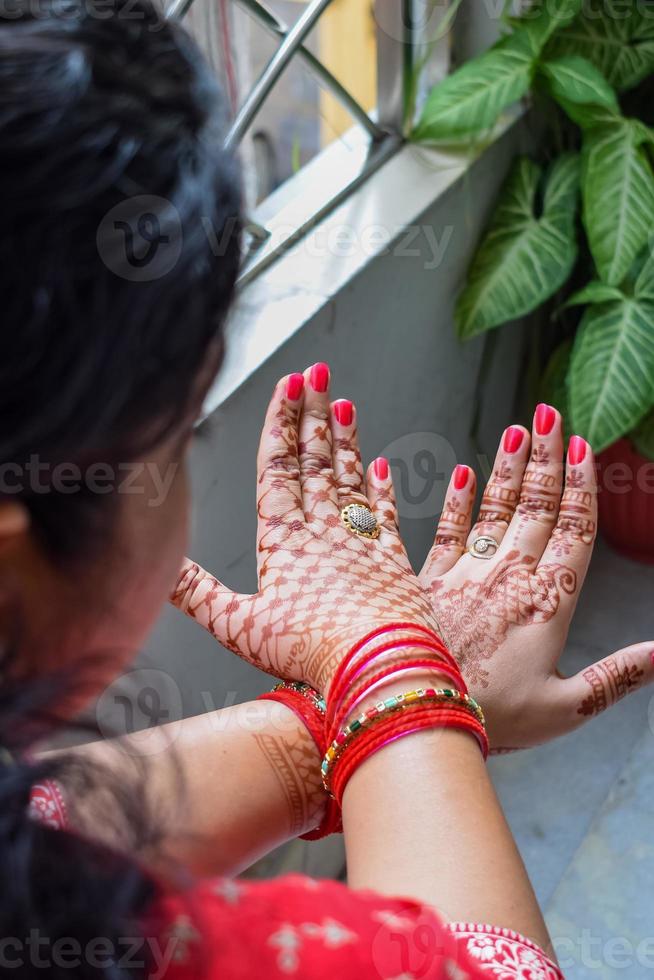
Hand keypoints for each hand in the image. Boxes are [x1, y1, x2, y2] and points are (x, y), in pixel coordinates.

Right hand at [171, 365, 437, 695]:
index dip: (280, 425)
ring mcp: (360, 541)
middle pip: (315, 461)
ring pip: (348, 478)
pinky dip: (382, 489)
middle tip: (315, 373)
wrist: (377, 665)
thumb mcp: (237, 625)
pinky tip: (382, 467)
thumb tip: (159, 567)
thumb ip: (197, 592)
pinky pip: (386, 514)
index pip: (279, 469)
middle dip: (311, 414)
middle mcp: (323, 530)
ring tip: (343, 403)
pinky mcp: (393, 560)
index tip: (287, 386)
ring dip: (345, 439)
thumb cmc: (309, 650)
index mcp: (283, 540)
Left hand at [418, 405, 653, 749]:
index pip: (573, 531)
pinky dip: (454, 502)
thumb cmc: (493, 718)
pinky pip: (444, 531)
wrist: (416, 714)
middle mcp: (509, 577)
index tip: (585, 447)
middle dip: (547, 458)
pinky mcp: (426, 581)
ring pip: (494, 509)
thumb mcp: (564, 708)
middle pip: (536, 507)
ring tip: (518, 430)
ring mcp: (465, 575)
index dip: (581, 487)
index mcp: (549, 602)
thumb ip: (614, 677)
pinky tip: (460, 473)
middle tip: (551, 414)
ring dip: (509, 468)